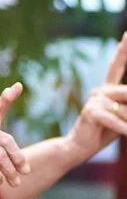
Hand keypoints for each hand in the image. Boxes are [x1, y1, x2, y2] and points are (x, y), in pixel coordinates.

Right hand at [66, 32, 126, 158]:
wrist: (77, 148)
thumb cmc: (101, 134)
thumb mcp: (121, 117)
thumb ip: (126, 106)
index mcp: (107, 90)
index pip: (116, 66)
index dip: (122, 50)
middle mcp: (100, 91)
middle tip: (125, 122)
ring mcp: (94, 99)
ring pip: (124, 108)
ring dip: (126, 123)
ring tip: (122, 131)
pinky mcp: (91, 111)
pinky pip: (116, 118)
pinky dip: (124, 128)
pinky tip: (126, 133)